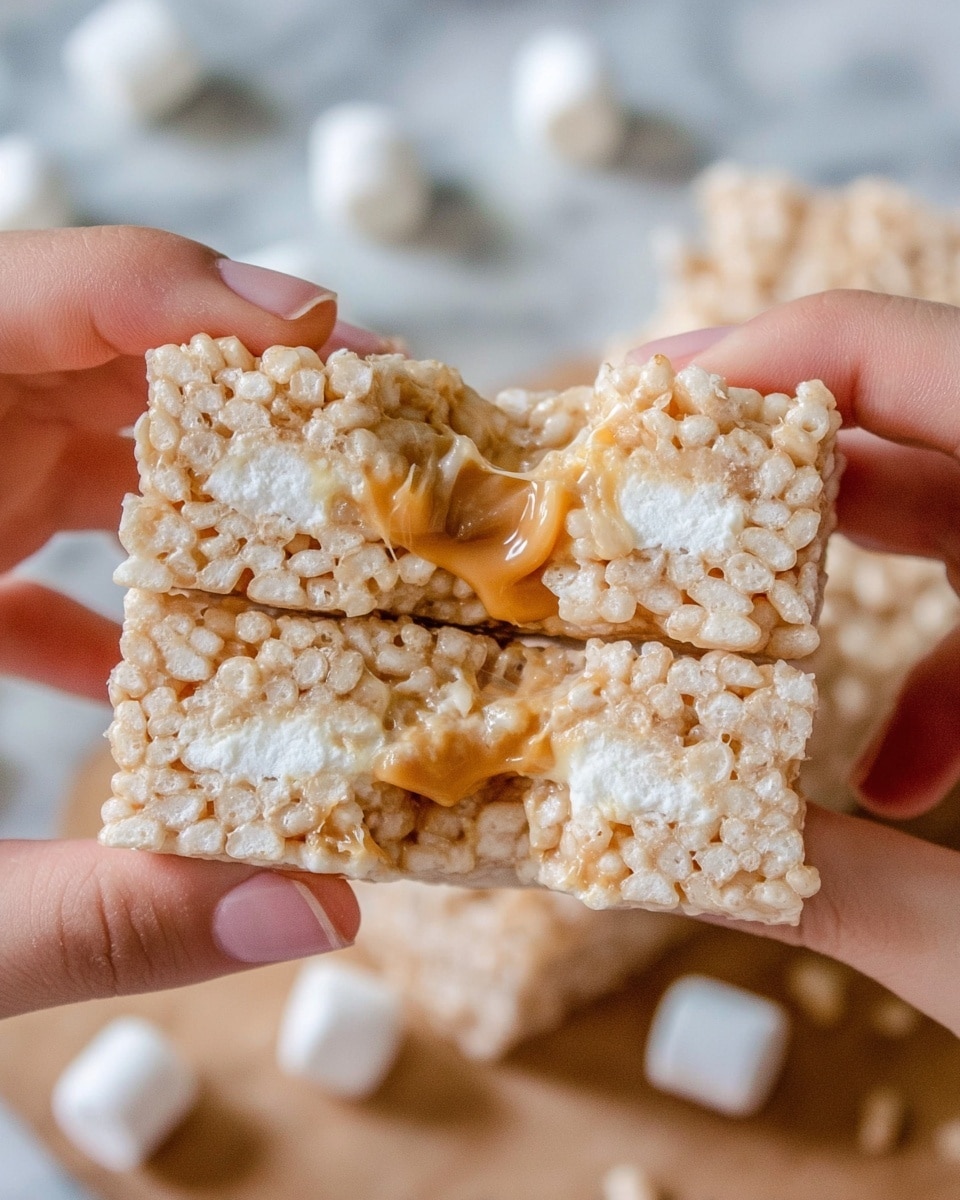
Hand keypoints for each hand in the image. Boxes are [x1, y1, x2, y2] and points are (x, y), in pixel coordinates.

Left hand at [0, 226, 376, 1018]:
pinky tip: (152, 672)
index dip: (176, 292)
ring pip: (60, 436)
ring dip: (185, 485)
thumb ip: (95, 918)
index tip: (322, 326)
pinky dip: (100, 582)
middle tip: (370, 448)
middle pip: (76, 360)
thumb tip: (316, 915)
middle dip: (232, 392)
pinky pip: (18, 534)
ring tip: (312, 542)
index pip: (17, 303)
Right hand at [630, 291, 959, 1033]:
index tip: (646, 397)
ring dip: (853, 562)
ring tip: (735, 623)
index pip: (931, 357)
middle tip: (656, 486)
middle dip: (783, 453)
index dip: (772, 354)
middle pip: (940, 408)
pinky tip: (898, 774)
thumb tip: (671, 865)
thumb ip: (852, 895)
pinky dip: (946, 662)